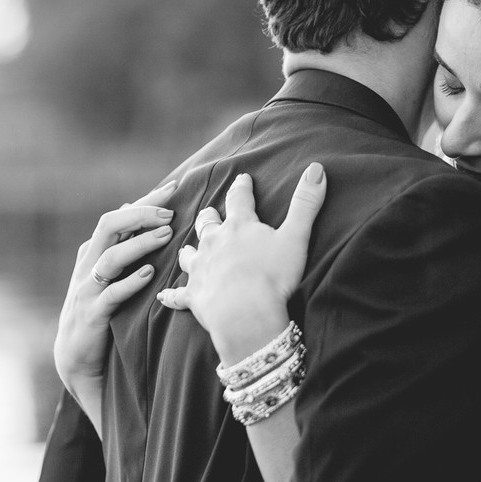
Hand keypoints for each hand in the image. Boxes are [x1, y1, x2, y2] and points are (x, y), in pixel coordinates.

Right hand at [54, 180, 177, 397]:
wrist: (76, 356)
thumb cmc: (98, 307)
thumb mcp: (106, 270)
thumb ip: (118, 240)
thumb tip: (130, 204)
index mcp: (93, 250)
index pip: (118, 215)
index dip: (145, 200)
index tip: (173, 187)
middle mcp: (88, 264)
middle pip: (109, 226)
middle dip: (140, 215)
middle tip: (170, 213)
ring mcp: (87, 289)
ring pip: (111, 257)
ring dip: (139, 244)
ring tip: (166, 235)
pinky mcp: (92, 314)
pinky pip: (111, 294)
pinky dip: (130, 282)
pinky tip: (149, 274)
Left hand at [157, 163, 325, 364]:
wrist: (244, 313)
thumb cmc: (272, 275)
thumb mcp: (296, 237)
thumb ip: (305, 203)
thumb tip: (317, 168)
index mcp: (239, 227)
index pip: (240, 199)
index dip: (242, 187)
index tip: (242, 178)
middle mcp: (214, 242)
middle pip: (208, 223)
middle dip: (210, 216)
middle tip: (210, 212)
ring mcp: (200, 268)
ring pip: (189, 253)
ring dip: (190, 250)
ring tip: (189, 248)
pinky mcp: (193, 295)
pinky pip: (177, 295)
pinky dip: (171, 295)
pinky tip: (163, 295)